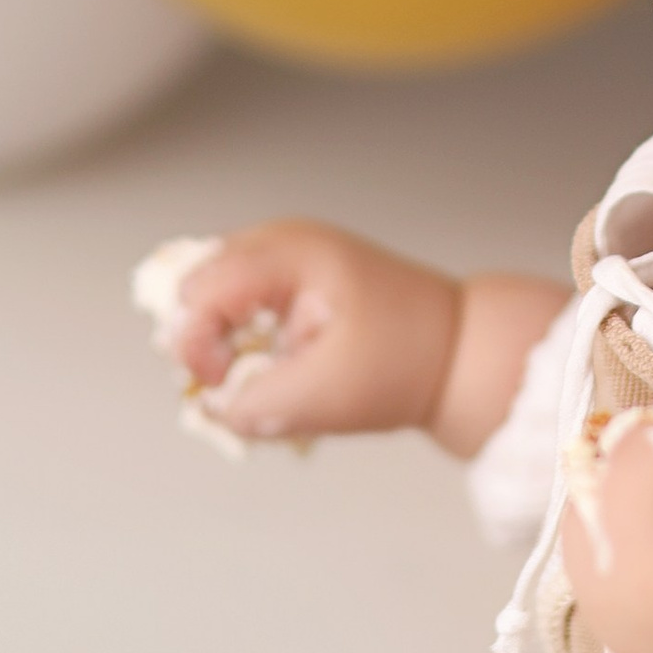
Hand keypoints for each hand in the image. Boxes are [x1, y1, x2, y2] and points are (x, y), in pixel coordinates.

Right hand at [156, 224, 461, 444]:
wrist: (458, 349)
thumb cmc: (407, 359)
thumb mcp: (328, 395)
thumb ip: (258, 405)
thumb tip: (212, 410)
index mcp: (290, 254)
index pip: (201, 289)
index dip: (194, 343)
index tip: (219, 384)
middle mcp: (280, 242)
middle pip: (195, 284)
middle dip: (201, 340)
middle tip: (233, 383)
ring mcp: (284, 257)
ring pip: (211, 295)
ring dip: (219, 341)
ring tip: (258, 374)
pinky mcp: (289, 279)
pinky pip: (237, 303)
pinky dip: (240, 339)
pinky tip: (273, 365)